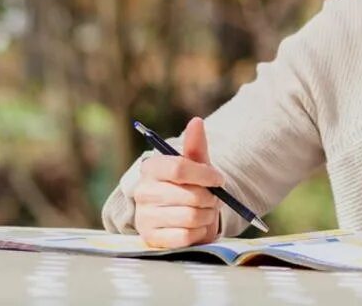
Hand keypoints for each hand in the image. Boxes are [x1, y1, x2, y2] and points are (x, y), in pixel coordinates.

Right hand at [133, 117, 223, 248]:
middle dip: (210, 198)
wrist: (183, 214)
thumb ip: (196, 144)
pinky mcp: (152, 239)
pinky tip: (196, 226)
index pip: (178, 167)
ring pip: (190, 216)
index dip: (204, 174)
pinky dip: (198, 232)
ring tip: (205, 211)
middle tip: (213, 198)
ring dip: (207, 215)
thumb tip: (196, 121)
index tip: (219, 179)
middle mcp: (143, 192)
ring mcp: (144, 217)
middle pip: (189, 195)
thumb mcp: (195, 164)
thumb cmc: (190, 185)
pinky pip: (185, 236)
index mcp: (151, 168)